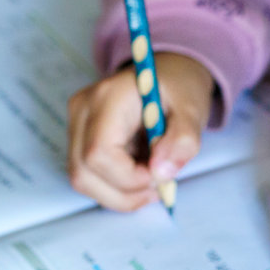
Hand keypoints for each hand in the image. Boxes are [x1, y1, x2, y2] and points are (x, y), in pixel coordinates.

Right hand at [67, 51, 213, 210]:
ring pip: (83, 180)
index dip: (128, 177)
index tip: (159, 176)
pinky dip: (116, 187)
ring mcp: (76, 124)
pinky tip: (140, 173)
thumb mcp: (193, 109)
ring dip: (120, 193)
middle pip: (84, 173)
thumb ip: (183, 140)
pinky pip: (88, 176)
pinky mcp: (79, 139)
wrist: (166, 76)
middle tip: (158, 186)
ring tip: (151, 177)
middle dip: (124, 193)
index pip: (99, 153)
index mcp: (109, 96)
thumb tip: (160, 173)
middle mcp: (83, 110)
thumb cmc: (179, 88)